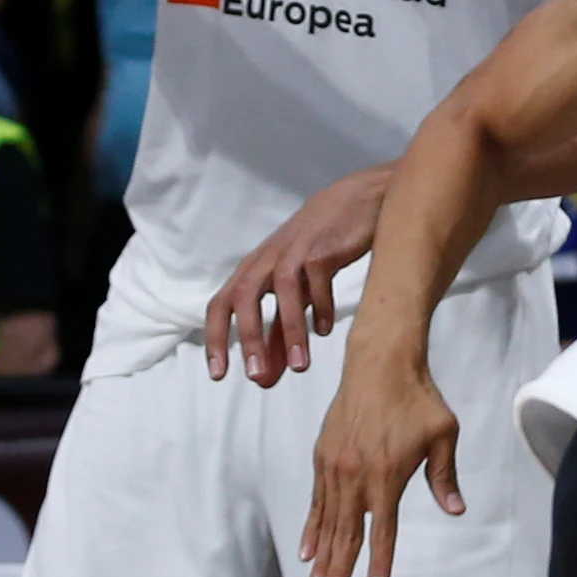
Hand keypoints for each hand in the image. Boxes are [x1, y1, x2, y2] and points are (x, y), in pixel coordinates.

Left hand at [211, 166, 389, 383]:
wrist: (361, 199)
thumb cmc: (322, 248)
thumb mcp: (296, 291)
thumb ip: (278, 333)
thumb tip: (263, 378)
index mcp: (254, 269)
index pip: (221, 304)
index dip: (215, 338)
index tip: (218, 374)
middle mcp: (268, 259)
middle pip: (244, 296)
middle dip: (248, 337)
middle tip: (256, 376)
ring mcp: (294, 250)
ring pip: (283, 290)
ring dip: (290, 330)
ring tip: (300, 366)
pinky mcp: (323, 246)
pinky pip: (317, 279)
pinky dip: (320, 306)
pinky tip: (325, 329)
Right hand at [298, 343, 461, 576]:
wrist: (380, 362)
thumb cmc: (417, 398)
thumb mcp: (443, 434)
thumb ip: (445, 476)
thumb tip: (456, 510)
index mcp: (387, 474)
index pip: (383, 530)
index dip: (379, 564)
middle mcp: (356, 475)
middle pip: (346, 534)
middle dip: (337, 572)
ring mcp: (335, 466)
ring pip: (327, 522)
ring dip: (320, 558)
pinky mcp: (323, 457)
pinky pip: (316, 501)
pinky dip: (311, 528)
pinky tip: (306, 551)